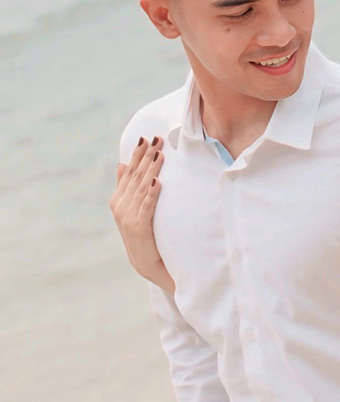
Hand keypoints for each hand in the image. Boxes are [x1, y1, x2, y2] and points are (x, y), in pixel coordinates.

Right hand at [110, 136, 174, 292]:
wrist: (146, 263)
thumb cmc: (143, 233)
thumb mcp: (132, 207)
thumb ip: (126, 187)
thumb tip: (122, 164)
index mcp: (118, 199)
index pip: (129, 172)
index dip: (137, 155)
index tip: (145, 138)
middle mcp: (120, 206)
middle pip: (135, 176)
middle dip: (146, 157)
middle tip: (157, 139)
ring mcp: (128, 217)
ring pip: (141, 188)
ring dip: (151, 170)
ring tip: (160, 154)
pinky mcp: (138, 227)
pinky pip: (146, 207)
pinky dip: (152, 193)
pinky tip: (158, 181)